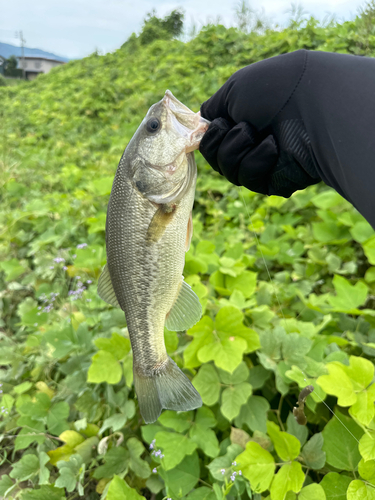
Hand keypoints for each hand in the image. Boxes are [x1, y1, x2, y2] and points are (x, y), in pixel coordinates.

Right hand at [199, 50, 320, 196]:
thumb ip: (213, 109)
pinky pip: (247, 179)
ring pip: (228, 170)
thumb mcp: (233, 89)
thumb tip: (202, 123)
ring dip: (237, 149)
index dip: (208, 135)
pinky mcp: (272, 180)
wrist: (310, 107)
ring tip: (259, 133)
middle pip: (214, 157)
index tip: (210, 126)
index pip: (212, 137)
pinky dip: (256, 160)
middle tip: (241, 126)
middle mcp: (250, 141)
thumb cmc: (273, 90)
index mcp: (241, 119)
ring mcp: (261, 162)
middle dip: (220, 141)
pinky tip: (273, 146)